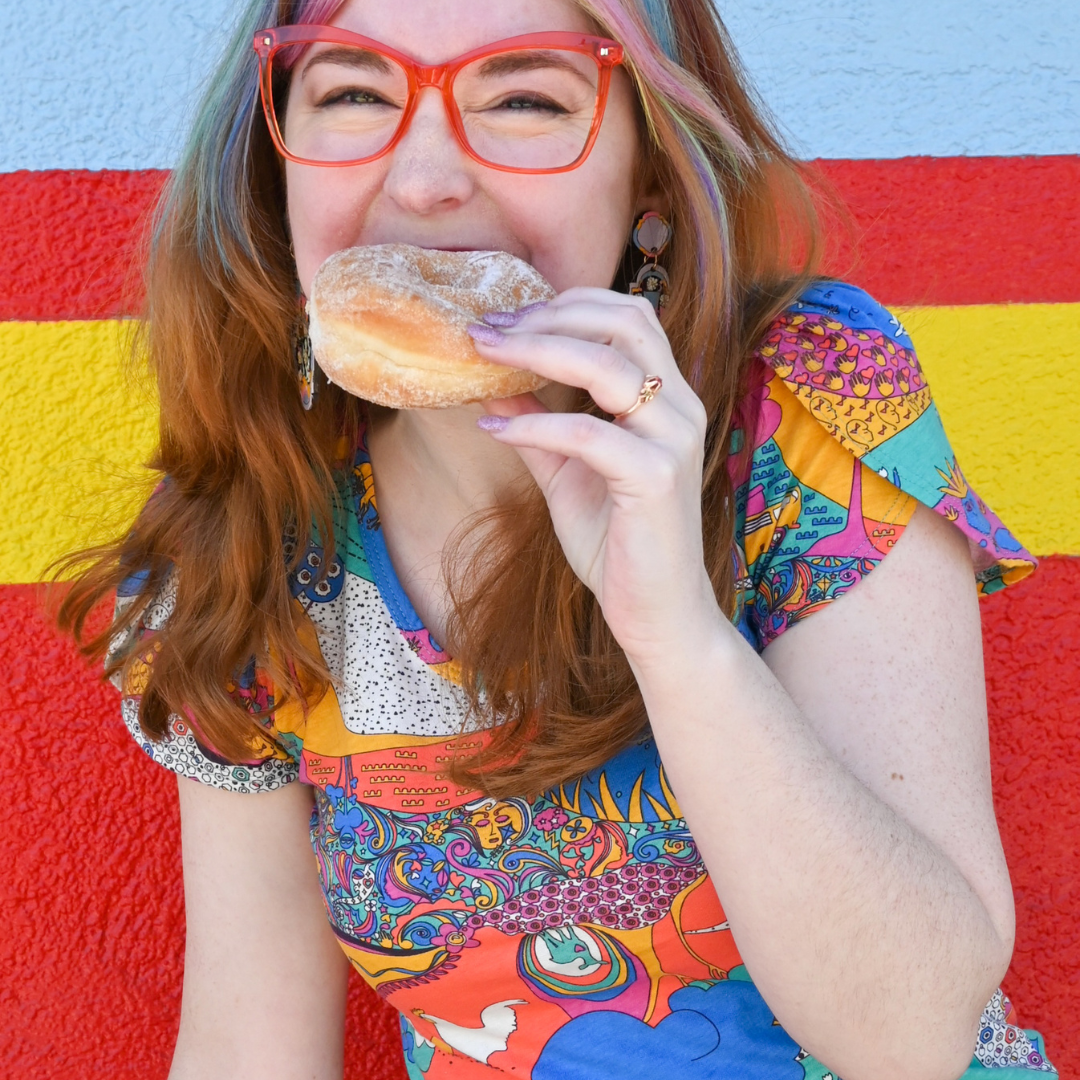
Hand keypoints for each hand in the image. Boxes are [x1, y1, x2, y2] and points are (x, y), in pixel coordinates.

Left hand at [468, 288, 719, 663]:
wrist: (654, 611)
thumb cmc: (617, 542)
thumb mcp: (567, 474)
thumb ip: (538, 428)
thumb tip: (491, 390)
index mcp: (667, 398)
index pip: (628, 317)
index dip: (565, 306)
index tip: (505, 319)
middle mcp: (681, 408)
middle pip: (623, 322)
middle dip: (548, 317)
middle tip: (489, 328)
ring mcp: (674, 440)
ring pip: (608, 365)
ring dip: (537, 352)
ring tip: (486, 356)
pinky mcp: (656, 478)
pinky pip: (588, 433)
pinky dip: (536, 423)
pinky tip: (494, 429)